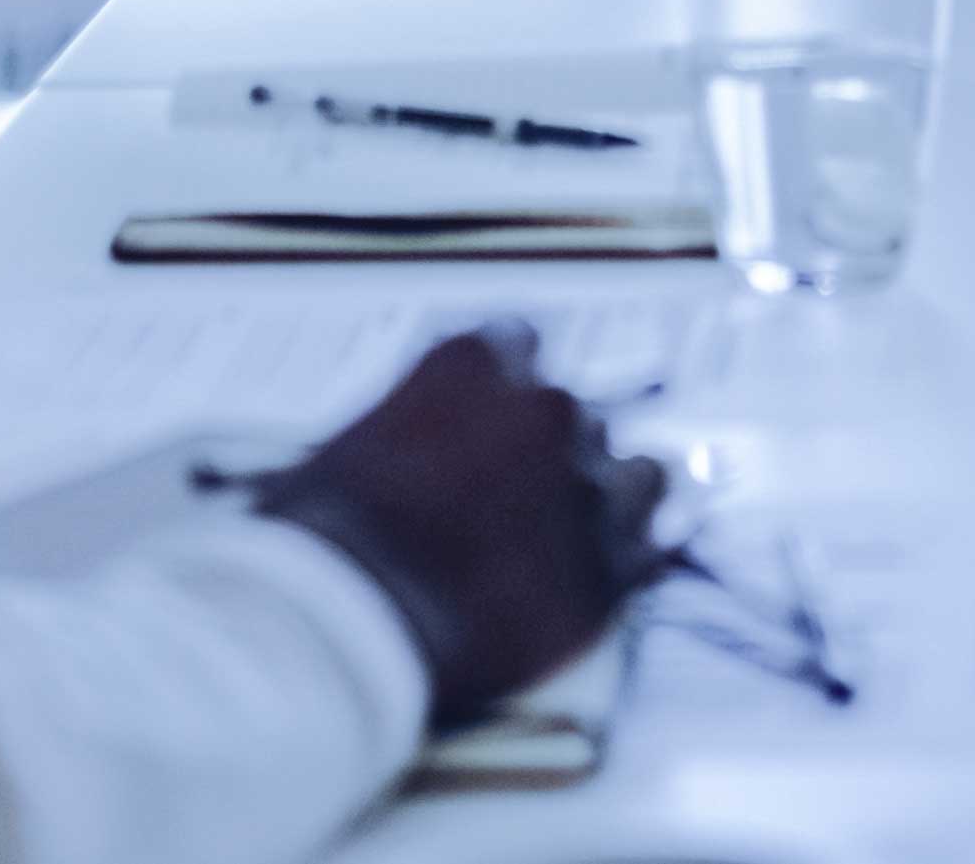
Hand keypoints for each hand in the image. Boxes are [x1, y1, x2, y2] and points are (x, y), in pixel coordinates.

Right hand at [247, 328, 683, 723]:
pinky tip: (625, 563)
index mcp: (474, 365)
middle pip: (571, 413)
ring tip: (574, 536)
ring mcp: (587, 486)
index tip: (492, 418)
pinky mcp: (610, 569)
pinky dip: (640, 551)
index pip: (516, 343)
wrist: (345, 631)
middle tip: (513, 501)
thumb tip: (381, 463)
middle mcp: (545, 408)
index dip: (504, 386)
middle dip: (548, 452)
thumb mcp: (334, 457)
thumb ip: (393, 436)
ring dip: (607, 496)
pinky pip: (657, 544)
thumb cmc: (317, 543)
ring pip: (634, 473)